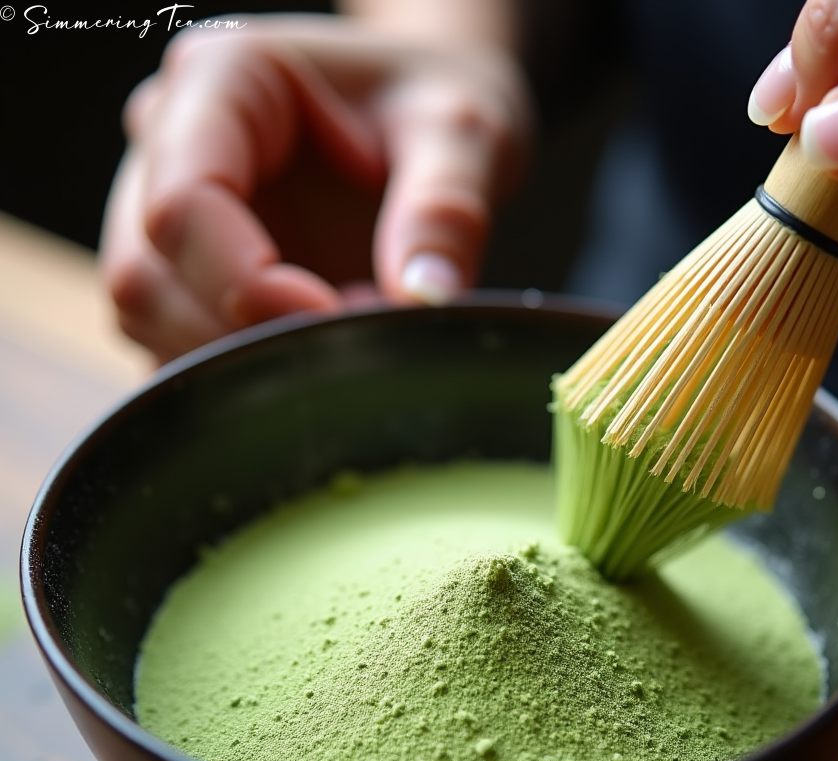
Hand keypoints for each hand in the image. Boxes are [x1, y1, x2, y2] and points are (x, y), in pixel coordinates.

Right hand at [101, 15, 529, 361]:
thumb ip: (446, 209)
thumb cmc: (432, 107)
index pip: (184, 202)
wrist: (425, 125)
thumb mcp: (462, 133)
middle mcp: (170, 144)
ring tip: (344, 343)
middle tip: (349, 346)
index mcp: (221, 80)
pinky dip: (238, 372)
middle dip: (240, 336)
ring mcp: (167, 213)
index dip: (250, 283)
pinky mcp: (187, 274)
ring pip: (146, 317)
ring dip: (238, 361)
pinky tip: (314, 361)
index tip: (334, 318)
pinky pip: (174, 342)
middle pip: (145, 274)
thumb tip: (424, 301)